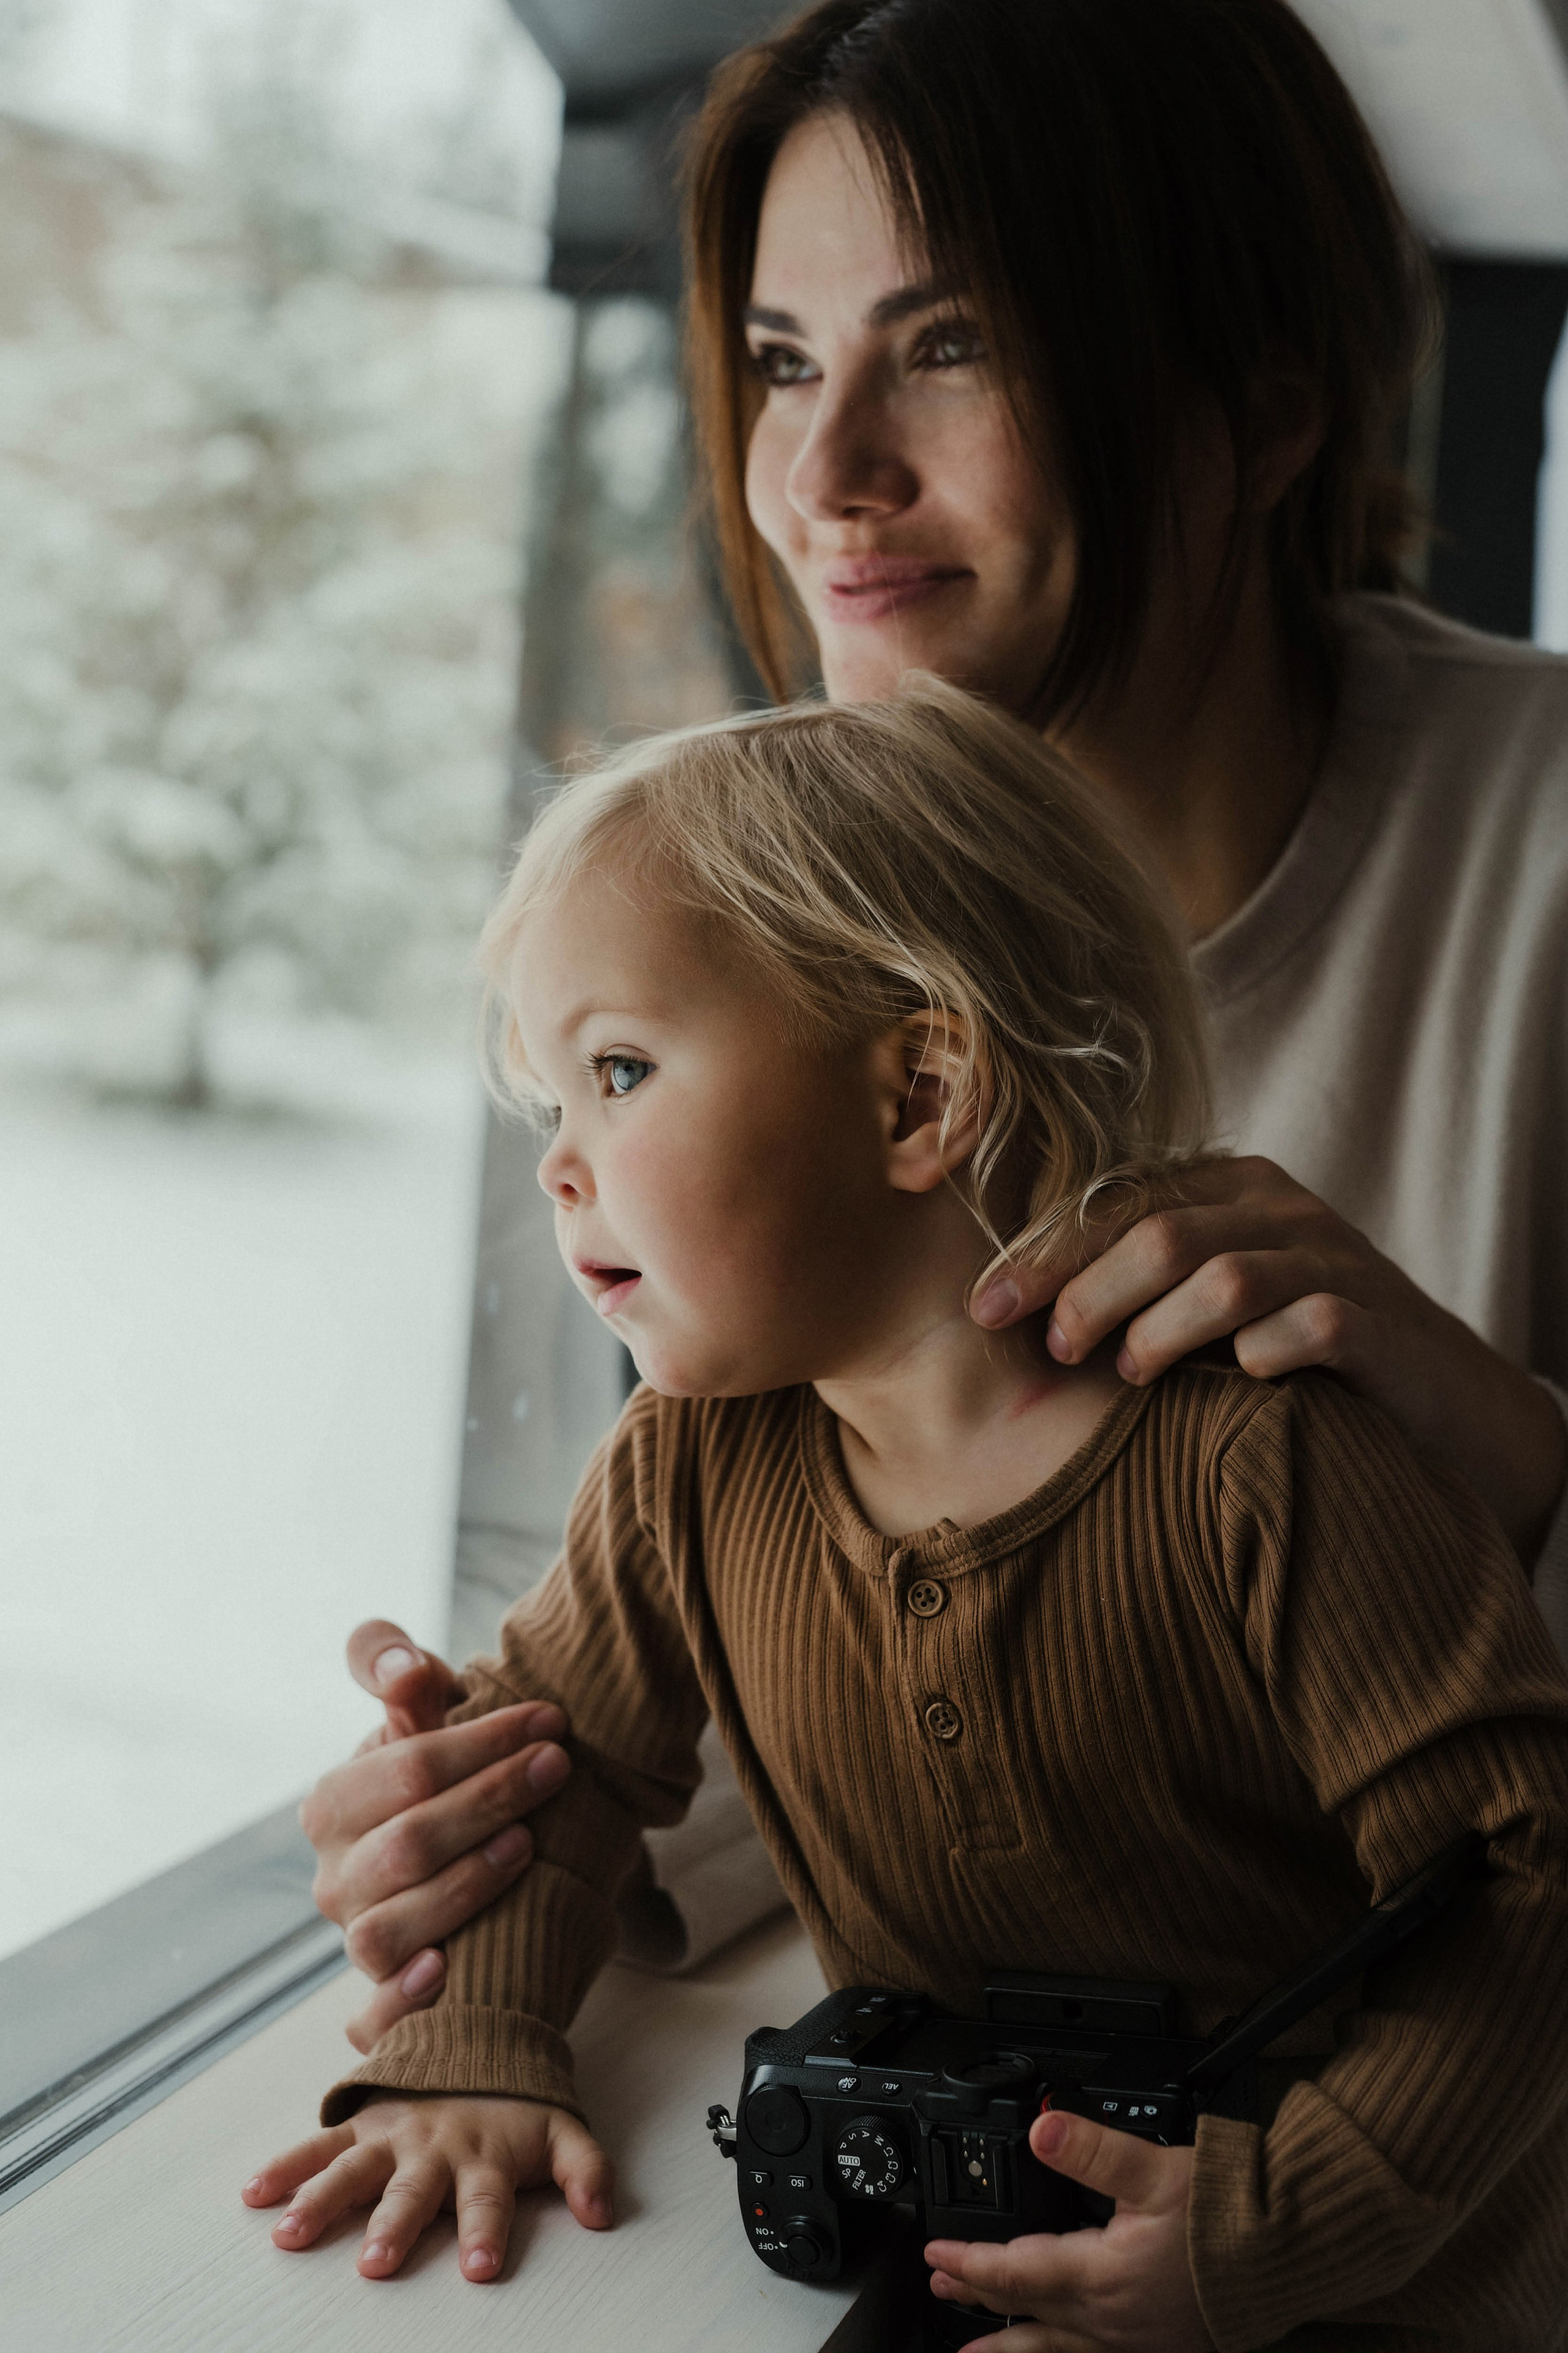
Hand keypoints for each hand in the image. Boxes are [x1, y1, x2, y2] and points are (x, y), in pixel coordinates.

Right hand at [241, 2093, 611, 2281]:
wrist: (484, 2026)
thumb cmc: (519, 2099)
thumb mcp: (562, 2127)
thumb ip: (586, 2169)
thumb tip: (603, 2214)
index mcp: (484, 2156)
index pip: (489, 2202)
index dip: (487, 2232)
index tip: (480, 2269)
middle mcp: (434, 2147)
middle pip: (413, 2193)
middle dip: (395, 2227)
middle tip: (376, 2265)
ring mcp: (393, 2133)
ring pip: (353, 2169)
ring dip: (322, 2201)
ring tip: (291, 2233)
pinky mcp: (362, 2122)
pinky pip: (319, 2144)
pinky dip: (285, 2165)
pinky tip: (254, 2191)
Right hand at [300, 1619, 573, 2050]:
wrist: (473, 1846)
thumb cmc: (447, 1770)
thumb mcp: (426, 1711)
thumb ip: (397, 1671)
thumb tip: (403, 1670)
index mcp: (334, 1805)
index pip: (406, 1771)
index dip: (479, 1743)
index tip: (548, 1721)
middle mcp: (336, 1879)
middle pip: (407, 1845)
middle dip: (488, 1800)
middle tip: (556, 1767)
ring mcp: (357, 1941)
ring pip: (389, 1929)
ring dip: (463, 1888)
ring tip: (527, 1846)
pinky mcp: (381, 2001)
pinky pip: (373, 2018)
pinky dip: (403, 2000)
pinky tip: (447, 1970)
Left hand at [925, 2108, 1210, 2351]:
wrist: (1284, 2259)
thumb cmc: (1227, 2221)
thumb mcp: (1155, 2171)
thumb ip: (1093, 2151)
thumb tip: (1043, 2129)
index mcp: (1101, 2276)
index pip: (1017, 2271)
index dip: (973, 2261)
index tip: (938, 2252)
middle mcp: (1110, 2319)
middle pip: (1028, 2308)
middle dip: (981, 2293)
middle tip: (943, 2283)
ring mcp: (1132, 2340)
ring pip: (1054, 2345)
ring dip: (1011, 2340)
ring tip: (974, 2351)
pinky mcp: (1156, 2345)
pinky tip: (1053, 2350)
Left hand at [971, 1156, 1566, 1560]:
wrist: (1439, 1401)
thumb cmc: (1296, 1349)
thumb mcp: (1215, 1298)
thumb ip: (1141, 1279)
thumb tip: (1016, 1308)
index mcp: (1232, 1188)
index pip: (1118, 1201)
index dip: (1044, 1251)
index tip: (983, 1307)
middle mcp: (1282, 1211)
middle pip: (1160, 1232)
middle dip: (1088, 1290)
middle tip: (1051, 1350)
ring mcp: (1336, 1263)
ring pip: (1223, 1276)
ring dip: (1159, 1328)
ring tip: (1126, 1374)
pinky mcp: (1381, 1324)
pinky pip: (1310, 1325)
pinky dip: (1261, 1351)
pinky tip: (1235, 1380)